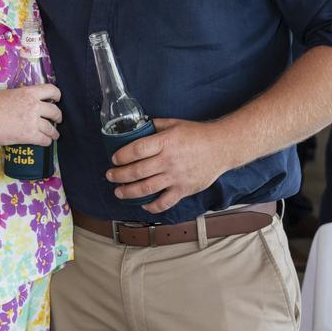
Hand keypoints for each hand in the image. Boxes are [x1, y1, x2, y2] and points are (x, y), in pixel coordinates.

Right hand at [0, 84, 61, 147]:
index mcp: (28, 92)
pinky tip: (45, 142)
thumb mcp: (8, 93)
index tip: (56, 99)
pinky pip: (44, 140)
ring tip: (54, 134)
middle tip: (57, 119)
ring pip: (51, 128)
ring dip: (54, 132)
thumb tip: (27, 99)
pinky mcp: (28, 136)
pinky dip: (47, 141)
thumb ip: (22, 96)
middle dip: (58, 116)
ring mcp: (32, 121)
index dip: (57, 95)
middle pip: (55, 111)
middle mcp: (34, 106)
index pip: (51, 90)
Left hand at [105, 118, 232, 212]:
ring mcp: (176, 177)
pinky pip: (165, 202)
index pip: (137, 150)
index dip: (122, 156)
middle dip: (119, 175)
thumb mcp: (174, 123)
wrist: (222, 147)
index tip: (114, 159)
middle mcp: (169, 161)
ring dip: (129, 192)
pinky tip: (144, 206)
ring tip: (118, 192)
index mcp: (166, 142)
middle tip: (110, 175)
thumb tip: (137, 128)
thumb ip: (155, 126)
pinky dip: (152, 207)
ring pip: (147, 188)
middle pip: (138, 171)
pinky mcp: (184, 189)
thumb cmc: (197, 134)